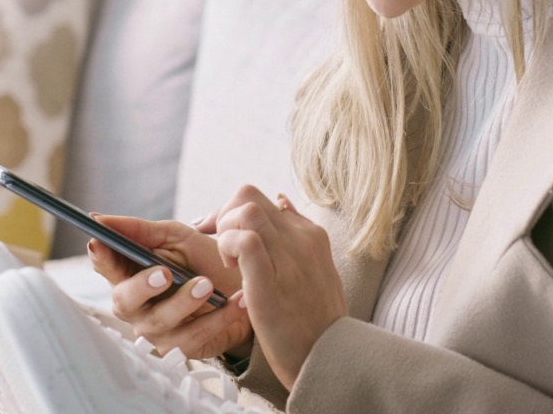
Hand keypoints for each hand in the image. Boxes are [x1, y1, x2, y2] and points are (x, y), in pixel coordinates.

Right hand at [87, 215, 252, 359]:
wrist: (243, 288)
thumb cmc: (204, 261)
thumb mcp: (177, 238)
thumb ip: (141, 230)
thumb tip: (99, 218)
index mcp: (130, 274)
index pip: (106, 266)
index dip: (100, 257)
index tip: (99, 243)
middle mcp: (137, 306)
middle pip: (124, 301)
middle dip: (142, 286)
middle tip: (166, 273)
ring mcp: (157, 330)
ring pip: (161, 322)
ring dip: (185, 302)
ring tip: (208, 285)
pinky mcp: (182, 349)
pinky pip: (195, 337)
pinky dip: (218, 318)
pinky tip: (237, 301)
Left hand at [206, 186, 346, 389]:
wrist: (331, 358)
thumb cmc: (318, 320)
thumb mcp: (317, 269)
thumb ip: (298, 237)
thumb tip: (282, 201)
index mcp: (311, 234)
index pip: (262, 199)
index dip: (233, 213)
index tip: (222, 236)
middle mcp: (302, 238)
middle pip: (248, 195)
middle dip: (224, 215)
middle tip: (223, 250)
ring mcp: (290, 258)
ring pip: (247, 211)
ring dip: (225, 230)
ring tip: (229, 261)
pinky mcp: (271, 283)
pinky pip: (246, 242)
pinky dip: (229, 247)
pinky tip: (231, 269)